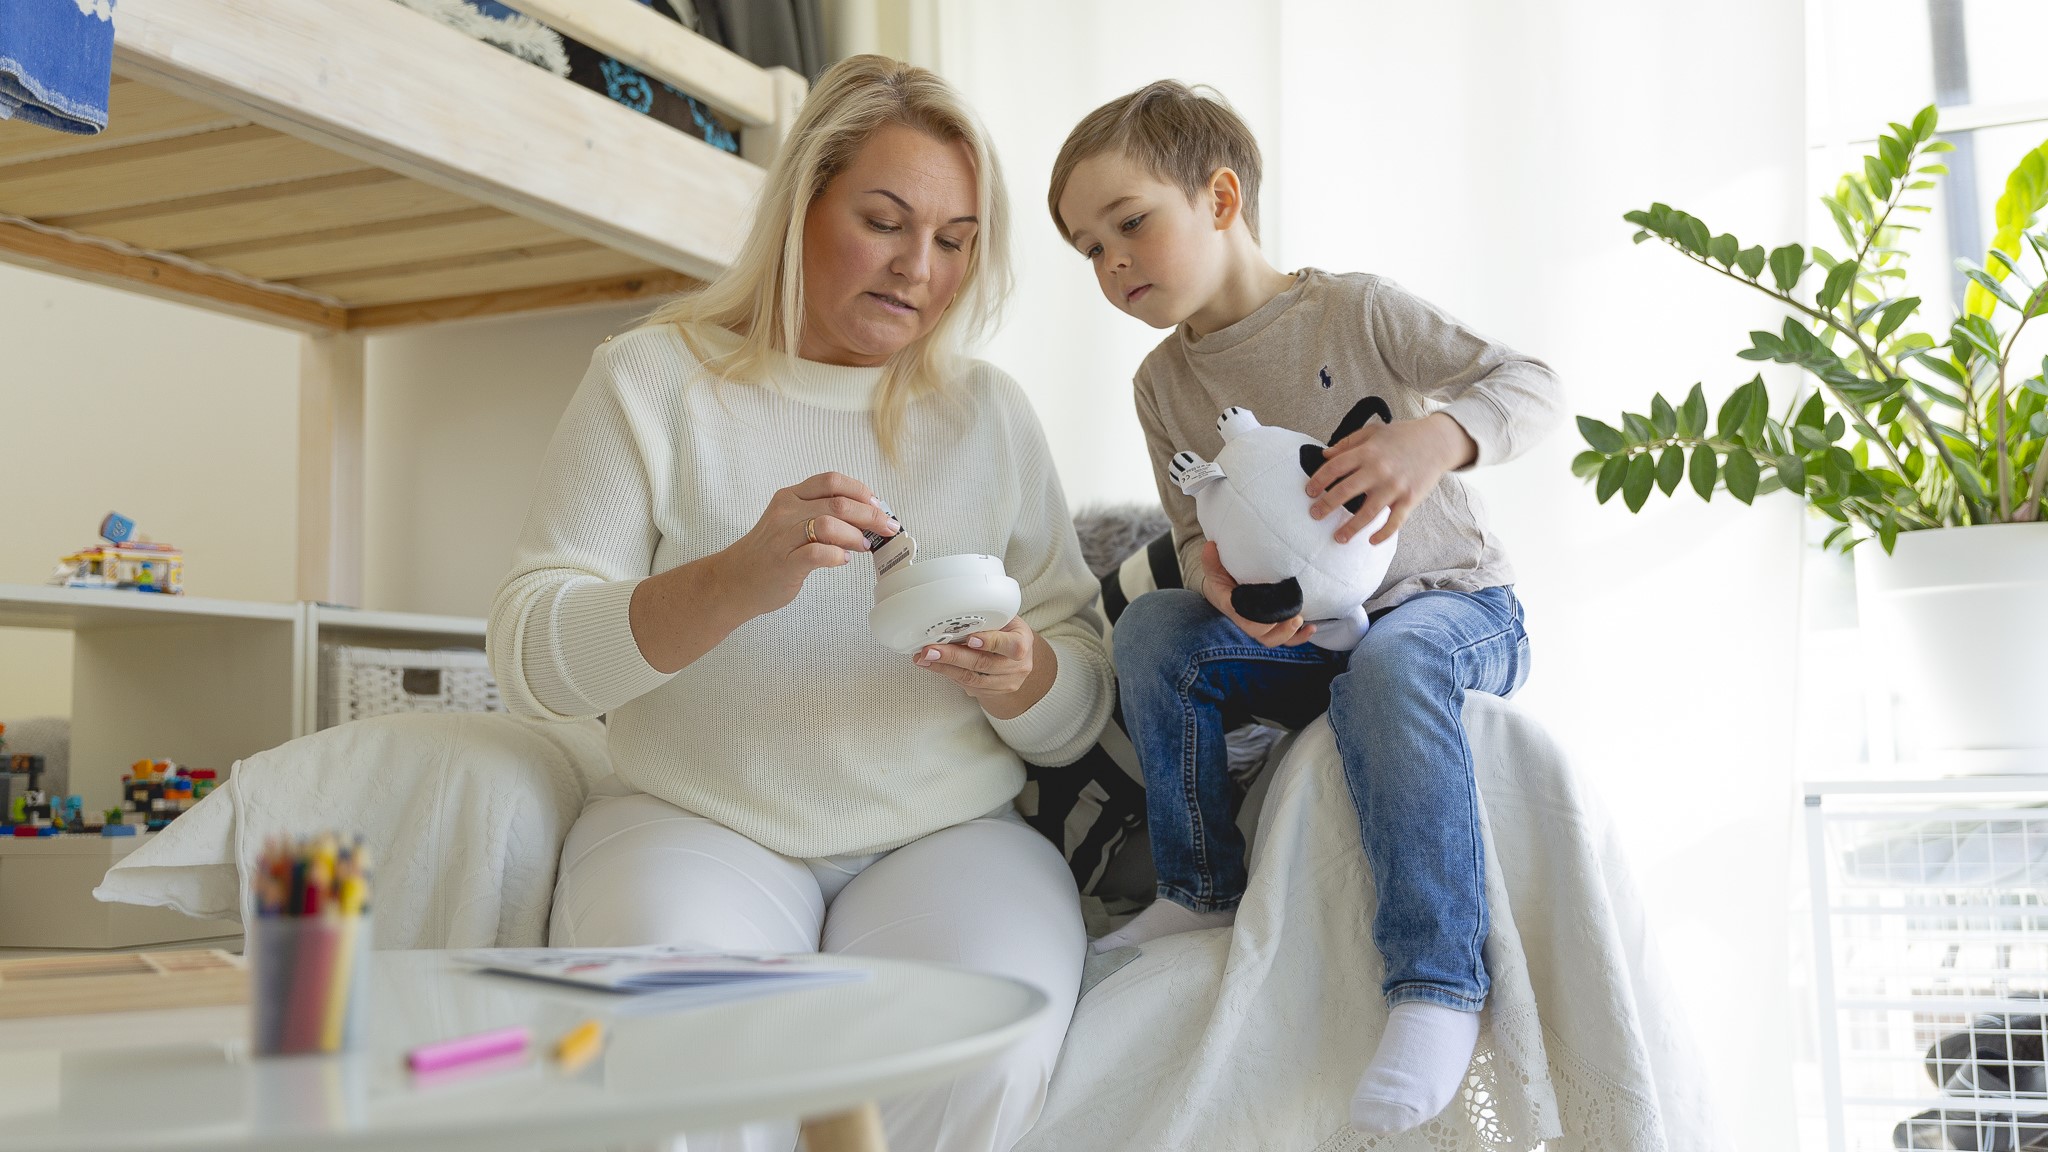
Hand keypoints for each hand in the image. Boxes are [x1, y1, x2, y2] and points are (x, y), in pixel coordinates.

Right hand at [708, 471, 899, 620]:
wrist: (733, 580)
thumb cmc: (769, 553)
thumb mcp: (790, 521)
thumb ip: (820, 514)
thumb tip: (864, 516)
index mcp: (790, 496)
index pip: (831, 481)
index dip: (860, 490)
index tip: (877, 503)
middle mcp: (786, 511)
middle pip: (838, 503)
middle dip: (870, 514)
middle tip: (886, 527)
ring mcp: (783, 537)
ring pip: (829, 524)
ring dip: (855, 535)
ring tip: (863, 546)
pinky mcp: (784, 562)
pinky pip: (818, 553)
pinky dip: (837, 555)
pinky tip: (841, 559)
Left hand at [913, 616, 1053, 717]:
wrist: (1017, 659)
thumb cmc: (1008, 632)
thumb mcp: (1006, 619)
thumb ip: (988, 618)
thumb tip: (955, 614)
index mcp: (1023, 641)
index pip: (1012, 645)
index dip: (991, 642)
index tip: (971, 639)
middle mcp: (1017, 666)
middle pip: (983, 663)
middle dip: (953, 656)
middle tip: (931, 649)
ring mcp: (1005, 682)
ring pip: (971, 677)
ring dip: (944, 667)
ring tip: (925, 657)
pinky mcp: (991, 692)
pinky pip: (967, 684)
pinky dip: (947, 673)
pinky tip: (933, 664)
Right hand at [1200, 540, 1315, 647]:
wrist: (1223, 586)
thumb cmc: (1221, 576)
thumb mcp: (1214, 568)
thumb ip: (1211, 560)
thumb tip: (1210, 546)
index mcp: (1233, 607)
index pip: (1243, 617)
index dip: (1255, 617)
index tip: (1267, 606)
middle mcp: (1246, 620)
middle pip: (1261, 634)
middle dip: (1278, 629)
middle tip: (1294, 616)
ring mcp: (1260, 625)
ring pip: (1273, 640)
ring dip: (1289, 634)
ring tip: (1301, 620)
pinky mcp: (1273, 624)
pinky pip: (1286, 639)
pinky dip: (1299, 637)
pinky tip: (1312, 628)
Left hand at [1305, 412, 1476, 544]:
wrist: (1437, 441)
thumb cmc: (1402, 436)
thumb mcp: (1374, 431)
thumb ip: (1348, 443)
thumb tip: (1325, 455)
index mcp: (1367, 452)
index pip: (1335, 468)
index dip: (1319, 481)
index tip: (1309, 492)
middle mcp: (1379, 470)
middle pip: (1345, 492)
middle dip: (1326, 505)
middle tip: (1314, 515)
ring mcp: (1395, 487)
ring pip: (1367, 513)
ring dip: (1350, 528)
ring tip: (1337, 537)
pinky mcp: (1410, 499)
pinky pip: (1394, 522)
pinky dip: (1383, 534)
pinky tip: (1371, 541)